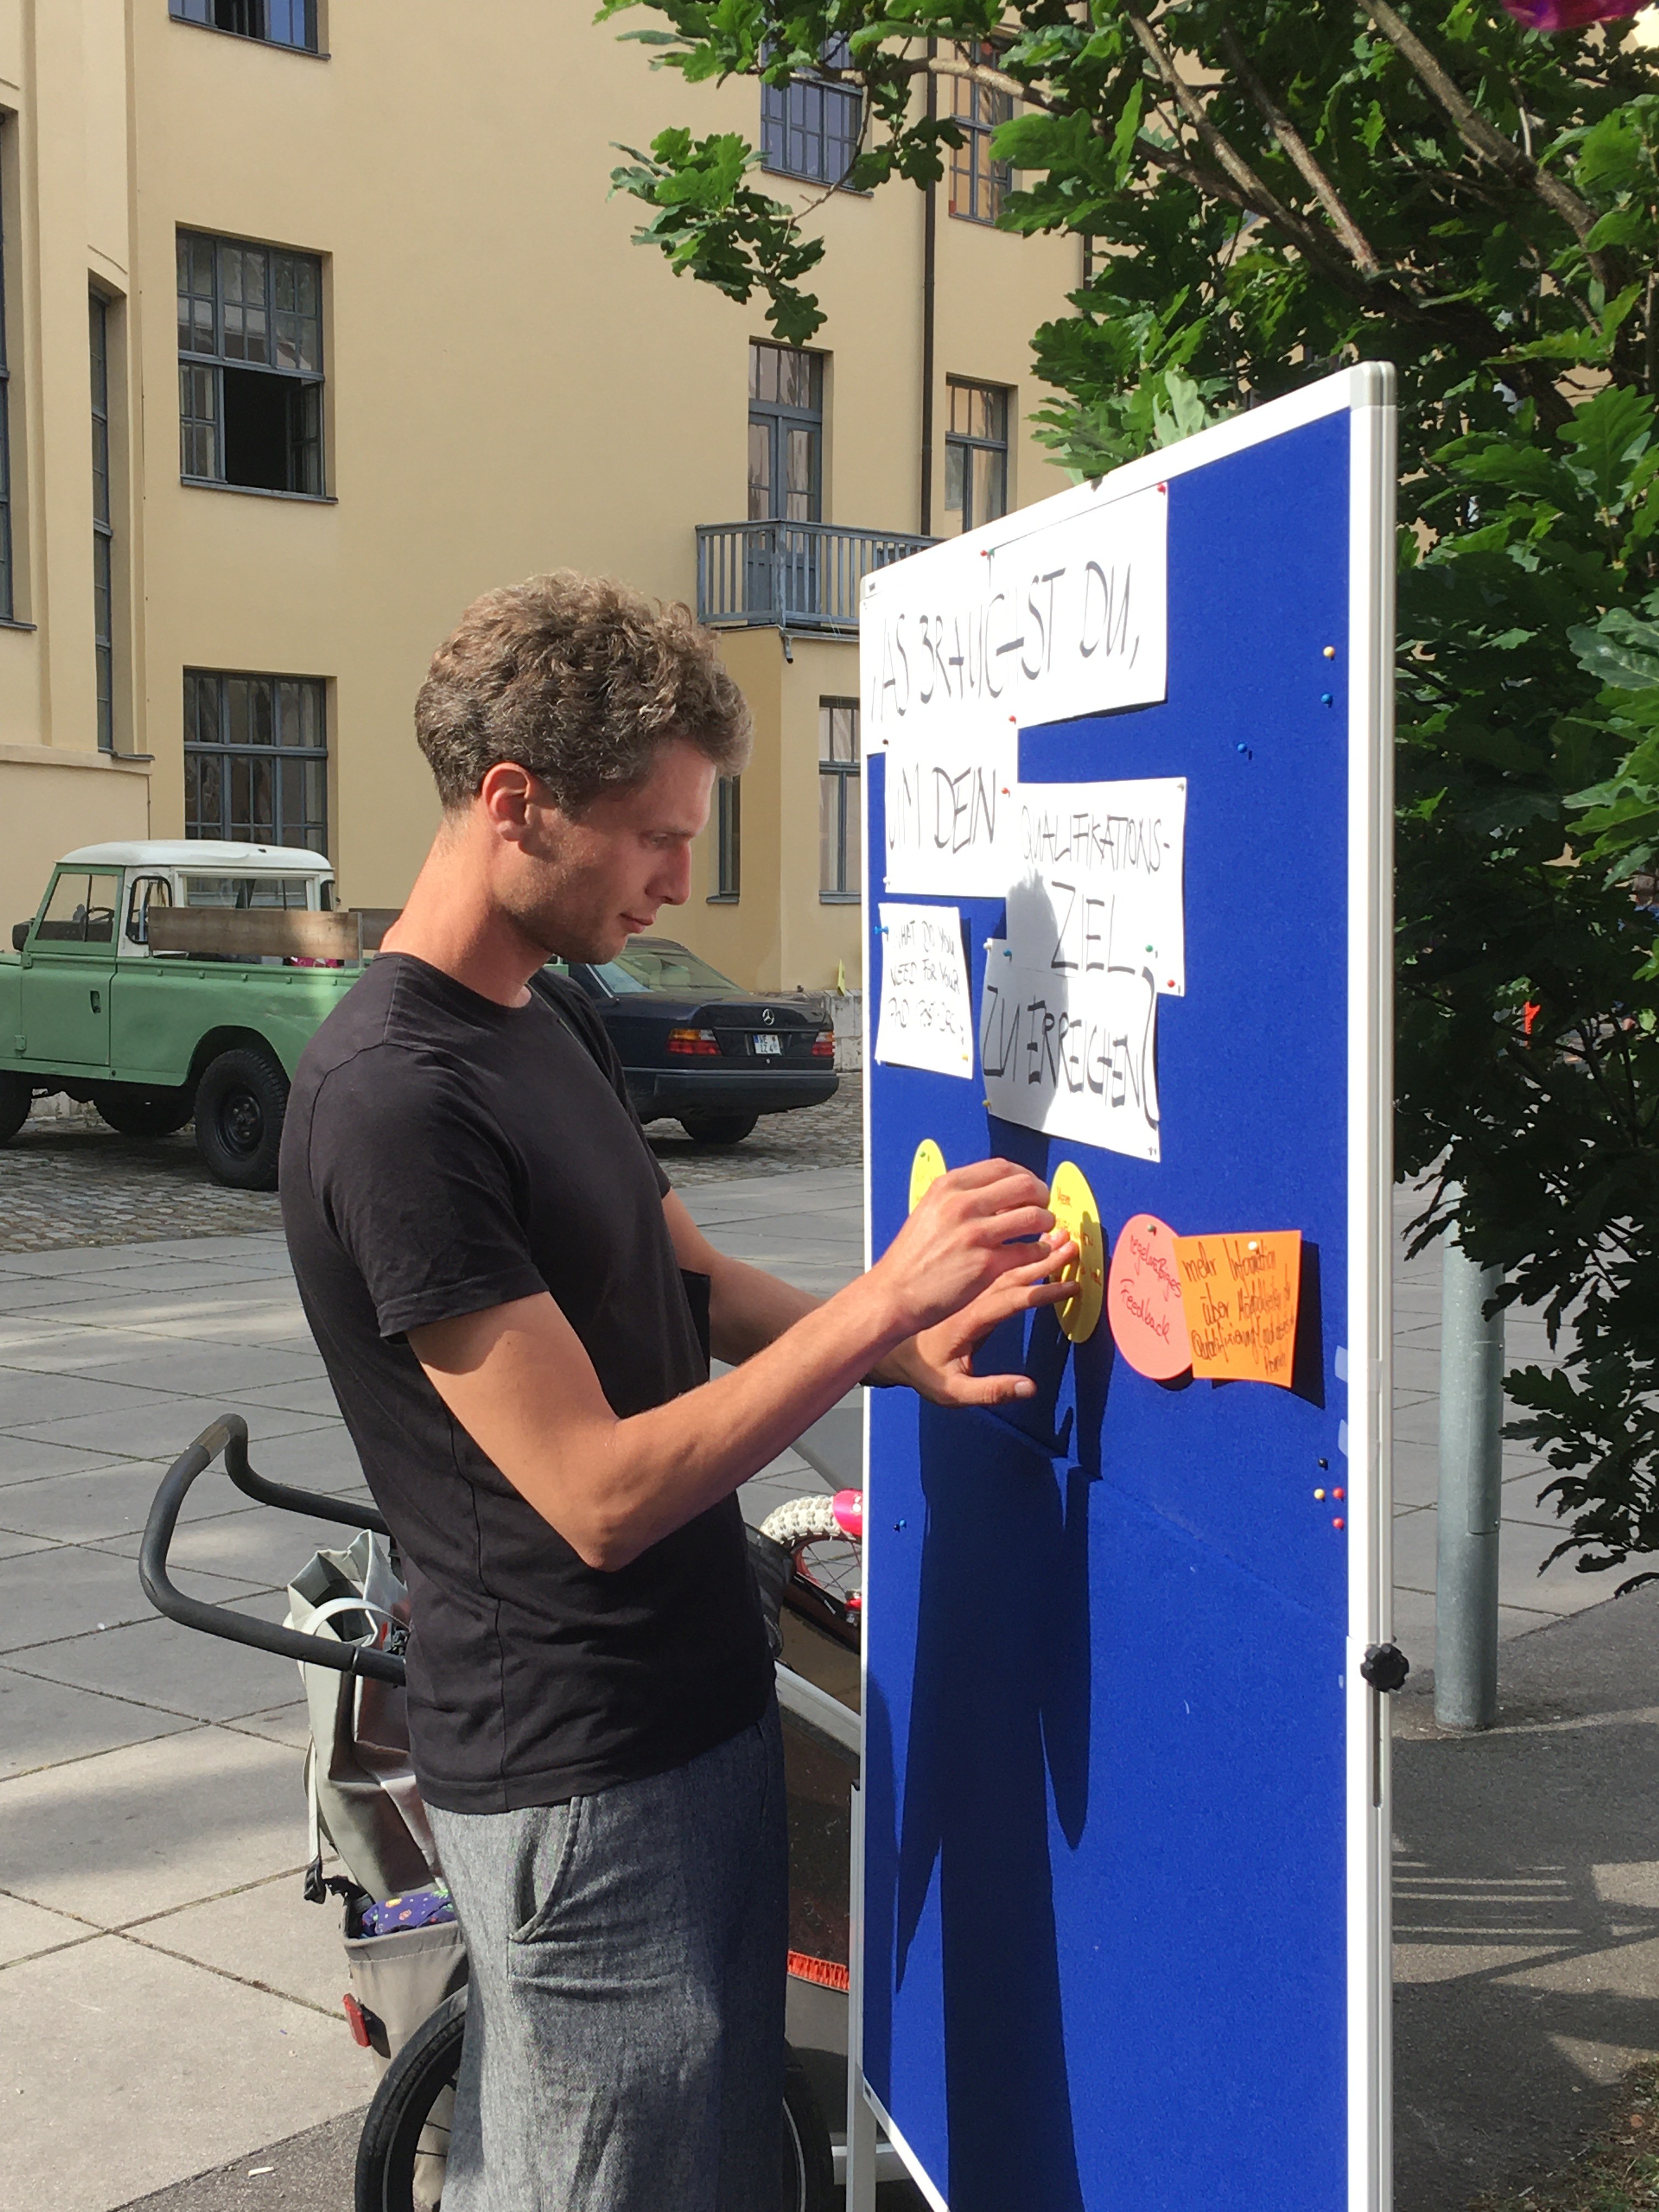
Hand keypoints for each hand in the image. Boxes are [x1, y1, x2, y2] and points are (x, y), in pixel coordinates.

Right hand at [869, 1159, 1060, 1341]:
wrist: (895, 1293)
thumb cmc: (914, 1256)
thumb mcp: (931, 1210)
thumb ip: (964, 1196)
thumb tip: (1003, 1191)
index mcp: (947, 1187)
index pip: (1002, 1167)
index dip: (1025, 1175)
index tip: (1030, 1186)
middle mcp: (961, 1205)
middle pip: (1024, 1185)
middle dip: (1041, 1195)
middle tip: (1042, 1207)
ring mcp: (974, 1235)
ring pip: (1033, 1216)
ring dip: (1045, 1223)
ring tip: (1041, 1231)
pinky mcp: (986, 1265)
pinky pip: (1029, 1251)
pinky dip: (1038, 1252)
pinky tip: (1033, 1254)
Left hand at [875, 1235, 1078, 1406]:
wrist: (887, 1337)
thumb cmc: (921, 1369)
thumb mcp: (952, 1390)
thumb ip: (991, 1390)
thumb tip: (1029, 1388)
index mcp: (968, 1320)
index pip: (1011, 1300)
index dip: (1043, 1292)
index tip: (1071, 1286)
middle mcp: (967, 1294)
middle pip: (1011, 1270)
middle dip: (1045, 1257)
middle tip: (1072, 1245)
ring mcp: (963, 1280)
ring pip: (1001, 1257)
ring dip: (1031, 1245)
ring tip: (1059, 1233)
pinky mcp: (959, 1273)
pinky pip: (988, 1252)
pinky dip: (1011, 1241)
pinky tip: (1028, 1230)